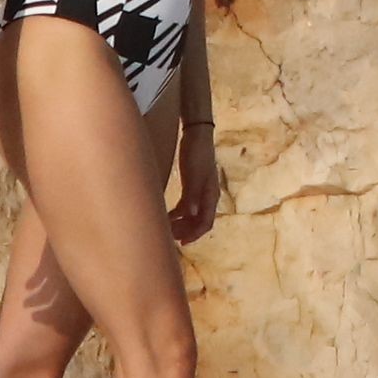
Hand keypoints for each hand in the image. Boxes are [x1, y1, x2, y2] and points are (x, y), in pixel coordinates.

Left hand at [168, 123, 218, 244]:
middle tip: (170, 238)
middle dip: (186, 231)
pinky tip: (167, 215)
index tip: (181, 243)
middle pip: (199, 222)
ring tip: (167, 229)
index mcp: (210, 196)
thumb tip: (192, 215)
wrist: (196, 134)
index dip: (194, 234)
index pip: (206, 223)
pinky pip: (187, 205)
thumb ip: (192, 195)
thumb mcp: (193, 174)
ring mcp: (201, 191)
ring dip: (182, 224)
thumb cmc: (196, 153)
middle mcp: (208, 196)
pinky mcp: (193, 185)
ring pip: (193, 215)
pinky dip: (178, 213)